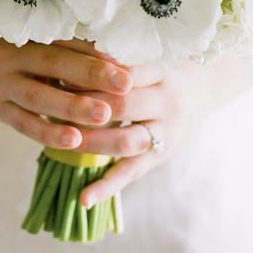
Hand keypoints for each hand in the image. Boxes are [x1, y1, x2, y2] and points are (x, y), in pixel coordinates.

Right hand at [0, 34, 132, 148]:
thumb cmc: (11, 44)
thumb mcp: (31, 36)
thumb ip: (63, 43)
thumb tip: (112, 51)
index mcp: (24, 33)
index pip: (63, 39)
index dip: (95, 49)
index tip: (126, 59)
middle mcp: (10, 57)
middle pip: (53, 64)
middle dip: (90, 74)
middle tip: (125, 84)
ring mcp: (1, 86)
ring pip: (38, 97)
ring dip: (72, 107)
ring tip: (105, 115)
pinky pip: (25, 125)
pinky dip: (49, 134)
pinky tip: (75, 141)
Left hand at [73, 58, 210, 208]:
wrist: (200, 90)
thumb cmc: (159, 68)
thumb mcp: (145, 55)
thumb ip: (115, 57)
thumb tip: (67, 53)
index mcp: (161, 71)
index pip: (123, 71)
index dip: (90, 73)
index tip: (60, 72)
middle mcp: (167, 102)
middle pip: (122, 105)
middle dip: (85, 106)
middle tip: (52, 103)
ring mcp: (166, 133)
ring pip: (125, 141)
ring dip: (89, 142)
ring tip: (60, 141)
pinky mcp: (160, 157)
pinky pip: (130, 174)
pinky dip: (106, 188)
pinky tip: (83, 199)